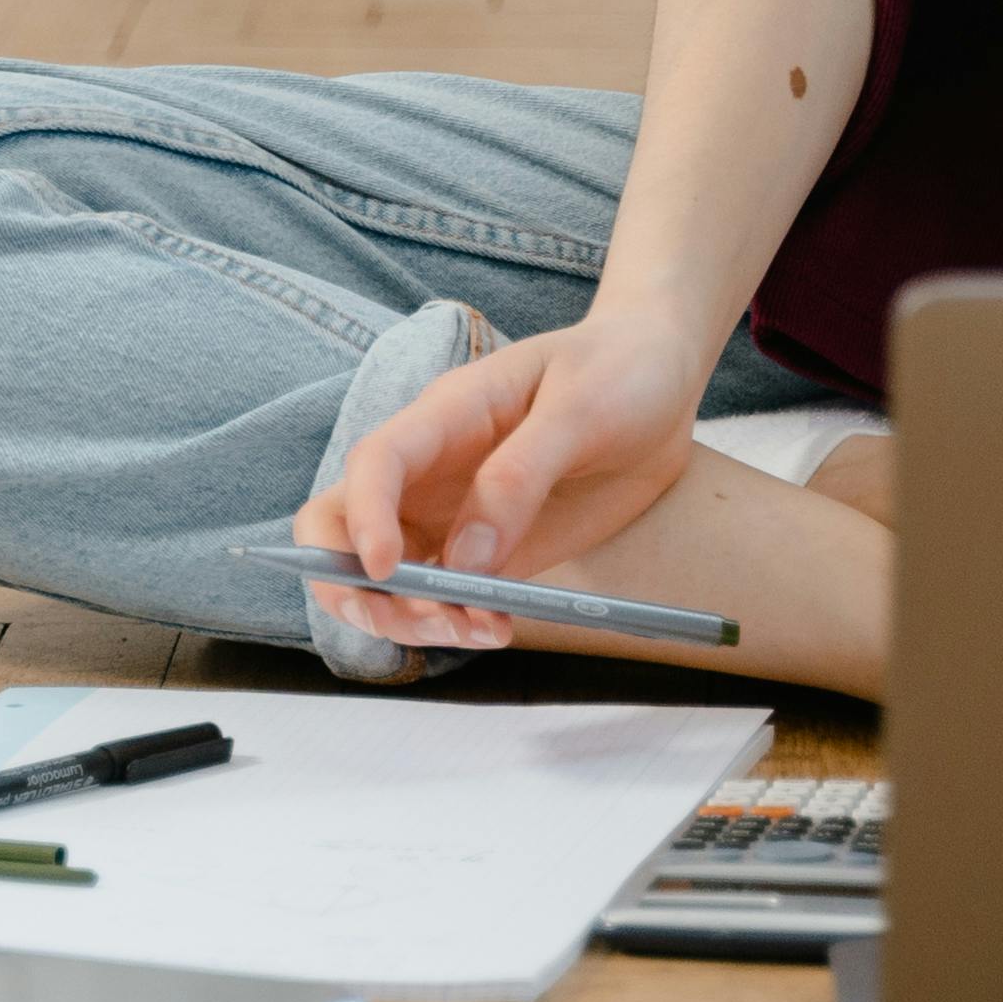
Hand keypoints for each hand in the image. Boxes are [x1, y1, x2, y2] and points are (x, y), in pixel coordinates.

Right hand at [289, 310, 710, 656]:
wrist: (658, 381)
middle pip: (344, 528)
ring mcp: (454, 513)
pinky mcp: (489, 550)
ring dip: (409, 618)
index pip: (375, 463)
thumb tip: (467, 557)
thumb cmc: (615, 371)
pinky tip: (496, 630)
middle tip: (418, 620)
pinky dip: (456, 623)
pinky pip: (447, 596)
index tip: (384, 569)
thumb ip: (520, 475)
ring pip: (388, 577)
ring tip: (477, 631)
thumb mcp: (579, 407)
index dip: (363, 517)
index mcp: (446, 415)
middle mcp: (432, 469)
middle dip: (356, 585)